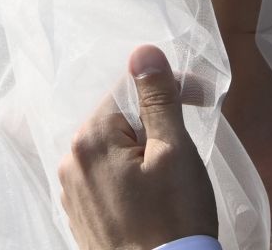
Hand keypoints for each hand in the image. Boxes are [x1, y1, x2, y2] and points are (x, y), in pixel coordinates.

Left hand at [59, 45, 217, 249]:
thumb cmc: (174, 219)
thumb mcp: (174, 152)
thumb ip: (157, 99)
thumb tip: (143, 52)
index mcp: (89, 139)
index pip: (128, 90)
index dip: (169, 89)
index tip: (202, 100)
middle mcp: (69, 161)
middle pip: (117, 120)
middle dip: (154, 121)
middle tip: (189, 143)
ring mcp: (71, 193)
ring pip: (111, 150)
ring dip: (141, 149)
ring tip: (172, 174)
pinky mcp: (80, 216)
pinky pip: (104, 178)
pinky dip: (128, 176)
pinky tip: (152, 194)